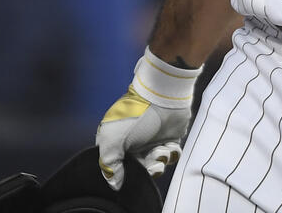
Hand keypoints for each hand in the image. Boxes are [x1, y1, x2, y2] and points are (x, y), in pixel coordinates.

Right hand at [95, 48, 199, 190]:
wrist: (163, 97)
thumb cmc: (135, 115)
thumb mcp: (112, 140)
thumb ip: (109, 165)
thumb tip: (114, 184)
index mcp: (115, 140)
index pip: (115, 165)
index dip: (123, 174)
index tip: (129, 176)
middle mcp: (132, 142)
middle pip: (138, 168)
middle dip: (146, 170)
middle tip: (151, 165)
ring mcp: (151, 140)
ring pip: (156, 164)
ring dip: (159, 161)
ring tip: (160, 151)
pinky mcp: (168, 138)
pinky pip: (171, 156)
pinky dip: (171, 154)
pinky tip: (169, 146)